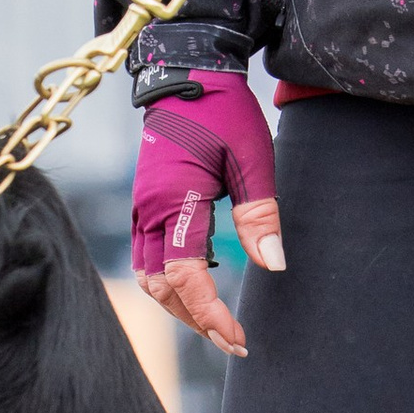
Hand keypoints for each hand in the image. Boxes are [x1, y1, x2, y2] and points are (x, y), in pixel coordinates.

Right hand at [132, 75, 282, 355]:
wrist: (186, 73)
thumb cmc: (222, 112)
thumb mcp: (253, 158)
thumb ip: (260, 214)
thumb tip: (273, 266)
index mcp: (173, 201)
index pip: (184, 278)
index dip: (211, 314)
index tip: (239, 337)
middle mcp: (147, 211)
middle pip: (161, 288)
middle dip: (196, 320)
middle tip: (235, 339)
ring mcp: (141, 209)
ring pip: (150, 277)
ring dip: (181, 305)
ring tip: (218, 321)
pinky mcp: (145, 205)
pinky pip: (149, 257)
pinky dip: (172, 282)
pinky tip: (203, 284)